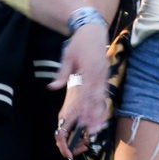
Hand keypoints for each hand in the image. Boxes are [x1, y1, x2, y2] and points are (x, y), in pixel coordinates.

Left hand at [52, 27, 108, 159]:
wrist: (94, 30)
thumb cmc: (79, 43)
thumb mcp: (67, 56)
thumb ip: (61, 74)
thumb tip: (52, 87)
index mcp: (89, 70)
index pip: (87, 92)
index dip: (85, 107)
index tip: (82, 119)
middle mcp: (99, 74)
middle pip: (97, 98)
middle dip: (94, 114)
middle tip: (91, 129)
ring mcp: (104, 75)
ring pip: (102, 97)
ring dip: (99, 112)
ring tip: (96, 126)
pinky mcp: (105, 75)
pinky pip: (104, 92)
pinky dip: (102, 104)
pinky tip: (100, 114)